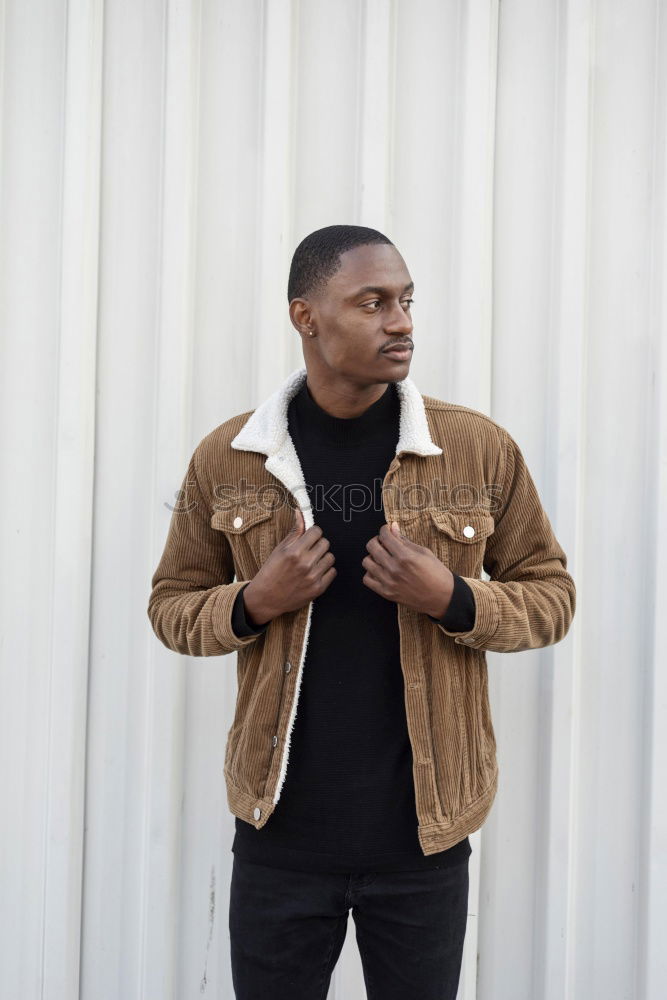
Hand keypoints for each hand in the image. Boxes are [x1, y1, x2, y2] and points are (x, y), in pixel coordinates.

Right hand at [242, 507, 335, 623]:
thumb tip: (300, 512)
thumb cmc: (271, 572)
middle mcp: (305, 564)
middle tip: (308, 551)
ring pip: (330, 557)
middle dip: (318, 544)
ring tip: (311, 562)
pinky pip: (332, 572)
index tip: (308, 538)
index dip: (312, 533)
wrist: (266, 598)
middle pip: (325, 543)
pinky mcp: (318, 589)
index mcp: (294, 552)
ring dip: (322, 558)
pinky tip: (314, 572)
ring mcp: (313, 577)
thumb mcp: (279, 549)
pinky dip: (325, 571)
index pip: (317, 531)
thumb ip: (294, 531)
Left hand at [361, 521, 453, 617]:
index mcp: (405, 557)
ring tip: (382, 557)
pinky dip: (371, 572)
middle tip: (384, 542)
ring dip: (372, 556)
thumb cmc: (436, 574)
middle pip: (372, 547)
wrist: (442, 597)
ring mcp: (388, 582)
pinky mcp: (386, 593)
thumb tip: (393, 527)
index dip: (384, 529)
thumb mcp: (424, 552)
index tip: (387, 530)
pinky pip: (367, 579)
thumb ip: (404, 540)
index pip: (385, 536)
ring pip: (367, 562)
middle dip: (376, 540)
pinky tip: (380, 570)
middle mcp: (394, 569)